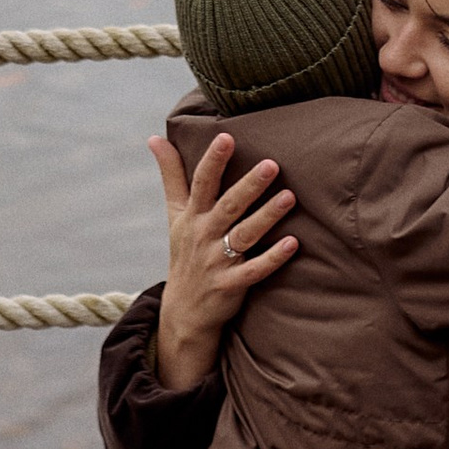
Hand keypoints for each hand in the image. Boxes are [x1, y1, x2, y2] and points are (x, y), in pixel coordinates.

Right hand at [150, 127, 298, 390]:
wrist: (183, 312)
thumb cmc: (185, 252)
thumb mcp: (175, 215)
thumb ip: (172, 175)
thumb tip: (155, 138)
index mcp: (192, 216)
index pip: (201, 183)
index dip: (213, 161)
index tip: (226, 137)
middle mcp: (203, 236)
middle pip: (228, 207)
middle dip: (248, 186)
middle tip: (272, 164)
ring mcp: (216, 262)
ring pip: (244, 236)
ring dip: (266, 217)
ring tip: (289, 197)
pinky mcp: (230, 286)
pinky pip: (253, 271)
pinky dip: (272, 258)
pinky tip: (293, 243)